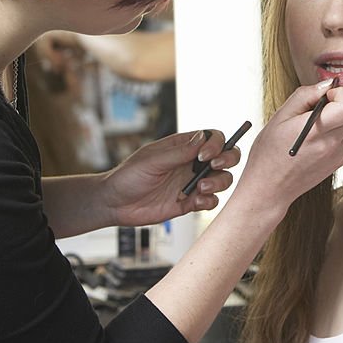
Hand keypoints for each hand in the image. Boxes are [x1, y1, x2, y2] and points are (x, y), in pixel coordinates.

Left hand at [101, 130, 239, 226]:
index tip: (204, 155)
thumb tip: (203, 139)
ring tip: (201, 189)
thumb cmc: (128, 176)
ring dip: (218, 183)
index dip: (216, 145)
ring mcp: (192, 183)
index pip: (213, 138)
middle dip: (228, 160)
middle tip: (214, 166)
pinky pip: (210, 201)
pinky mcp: (190, 203)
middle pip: (226, 157)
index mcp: (184, 147)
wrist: (114, 204)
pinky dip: (209, 202)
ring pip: (223, 179)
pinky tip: (195, 202)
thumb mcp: (152, 160)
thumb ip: (180, 152)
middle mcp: (192, 163)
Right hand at [233, 81, 342, 211]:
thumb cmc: (269, 154)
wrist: (270, 188)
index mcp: (317, 133)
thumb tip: (327, 84)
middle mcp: (333, 145)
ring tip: (327, 114)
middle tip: (327, 101)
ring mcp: (340, 155)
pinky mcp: (341, 160)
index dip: (341, 93)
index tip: (326, 95)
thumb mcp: (280, 116)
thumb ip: (305, 95)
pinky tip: (330, 126)